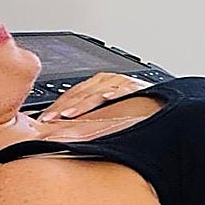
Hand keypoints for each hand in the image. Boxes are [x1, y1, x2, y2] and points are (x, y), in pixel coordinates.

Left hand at [37, 73, 151, 120]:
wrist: (161, 102)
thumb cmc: (133, 105)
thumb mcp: (107, 106)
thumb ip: (89, 112)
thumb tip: (63, 125)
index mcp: (98, 81)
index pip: (72, 94)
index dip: (56, 106)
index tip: (43, 120)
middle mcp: (107, 79)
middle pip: (80, 93)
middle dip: (62, 108)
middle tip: (48, 120)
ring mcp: (121, 82)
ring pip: (97, 93)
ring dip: (82, 104)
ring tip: (68, 114)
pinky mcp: (137, 86)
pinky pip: (124, 89)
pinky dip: (115, 92)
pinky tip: (106, 97)